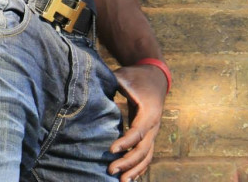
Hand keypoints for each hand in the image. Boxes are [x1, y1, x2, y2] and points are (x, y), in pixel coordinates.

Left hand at [108, 63, 167, 180]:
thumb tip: (92, 86)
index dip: (125, 142)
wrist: (155, 76)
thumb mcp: (124, 76)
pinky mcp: (149, 135)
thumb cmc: (136, 76)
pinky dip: (140, 167)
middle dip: (128, 162)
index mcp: (149, 111)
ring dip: (135, 169)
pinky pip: (147, 155)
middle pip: (143, 149)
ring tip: (122, 181)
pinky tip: (130, 177)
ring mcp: (153, 132)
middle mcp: (154, 125)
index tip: (110, 150)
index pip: (138, 131)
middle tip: (111, 170)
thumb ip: (112, 83)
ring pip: (147, 156)